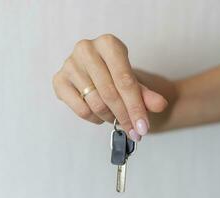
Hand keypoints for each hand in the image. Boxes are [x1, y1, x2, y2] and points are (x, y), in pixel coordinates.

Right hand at [52, 34, 167, 140]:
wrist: (97, 71)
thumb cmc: (116, 74)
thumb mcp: (134, 81)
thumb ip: (146, 93)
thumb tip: (160, 105)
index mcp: (108, 44)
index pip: (125, 81)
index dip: (136, 107)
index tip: (143, 127)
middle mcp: (86, 49)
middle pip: (109, 92)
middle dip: (124, 116)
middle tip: (134, 131)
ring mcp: (70, 64)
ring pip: (95, 102)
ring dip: (109, 117)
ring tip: (116, 118)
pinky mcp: (59, 80)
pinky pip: (80, 108)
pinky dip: (94, 118)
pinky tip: (100, 115)